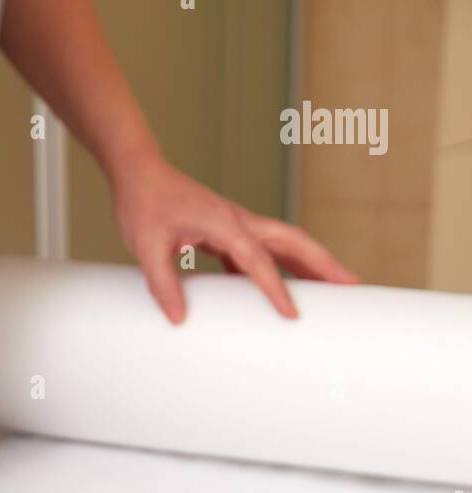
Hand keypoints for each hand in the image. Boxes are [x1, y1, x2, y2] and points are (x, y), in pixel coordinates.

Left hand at [111, 151, 357, 322]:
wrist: (140, 174)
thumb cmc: (144, 204)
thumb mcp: (146, 246)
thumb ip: (162, 284)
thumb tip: (178, 319)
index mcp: (225, 222)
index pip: (258, 261)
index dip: (276, 289)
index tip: (292, 314)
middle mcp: (239, 220)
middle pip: (293, 240)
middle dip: (323, 263)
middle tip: (352, 285)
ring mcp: (237, 224)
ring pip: (284, 243)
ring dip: (310, 263)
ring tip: (333, 289)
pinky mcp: (229, 231)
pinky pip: (263, 251)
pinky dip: (279, 268)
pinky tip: (281, 290)